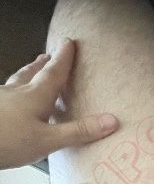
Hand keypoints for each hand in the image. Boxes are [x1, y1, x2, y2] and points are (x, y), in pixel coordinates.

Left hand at [0, 38, 118, 169]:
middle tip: (47, 55)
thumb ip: (79, 131)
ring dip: (25, 76)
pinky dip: (11, 94)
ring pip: (14, 83)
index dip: (64, 57)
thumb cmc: (6, 141)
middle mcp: (16, 93)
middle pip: (31, 73)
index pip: (54, 72)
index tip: (70, 42)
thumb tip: (113, 120)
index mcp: (35, 96)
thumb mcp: (48, 140)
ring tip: (29, 72)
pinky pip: (4, 97)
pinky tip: (9, 102)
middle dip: (42, 64)